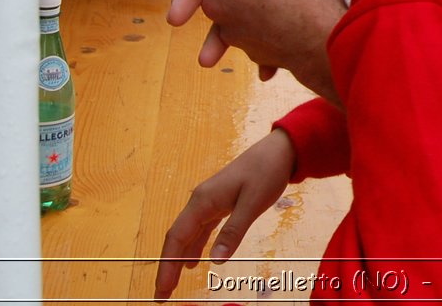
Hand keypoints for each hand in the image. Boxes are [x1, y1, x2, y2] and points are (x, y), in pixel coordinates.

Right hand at [155, 129, 295, 300]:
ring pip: (187, 234)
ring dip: (178, 258)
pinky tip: (193, 261)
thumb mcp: (253, 203)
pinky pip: (200, 229)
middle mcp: (200, 201)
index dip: (166, 265)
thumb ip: (233, 232)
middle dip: (167, 266)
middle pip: (177, 238)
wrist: (279, 150)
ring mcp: (208, 201)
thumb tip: (215, 262)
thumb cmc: (266, 172)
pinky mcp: (219, 203)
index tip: (162, 289)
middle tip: (163, 294)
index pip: (177, 238)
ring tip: (173, 283)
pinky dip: (194, 246)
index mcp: (203, 201)